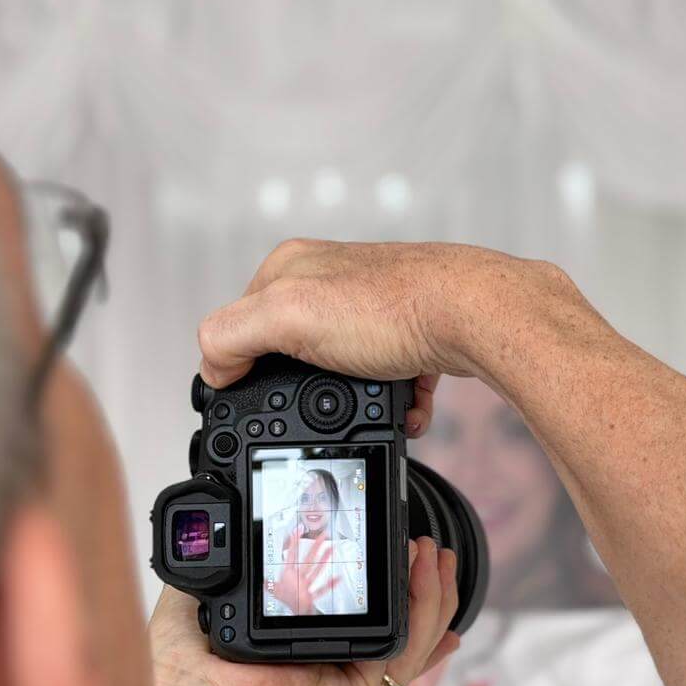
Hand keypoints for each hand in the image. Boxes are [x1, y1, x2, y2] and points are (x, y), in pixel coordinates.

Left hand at [149, 536, 459, 685]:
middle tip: (433, 556)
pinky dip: (422, 607)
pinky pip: (407, 647)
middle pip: (403, 638)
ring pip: (414, 640)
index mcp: (306, 672)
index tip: (411, 571)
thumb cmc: (184, 683)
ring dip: (431, 593)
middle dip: (426, 593)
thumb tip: (211, 540)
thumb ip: (214, 574)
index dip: (397, 607)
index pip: (369, 641)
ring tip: (434, 554)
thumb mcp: (199, 610)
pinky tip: (421, 572)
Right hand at [196, 238, 561, 436]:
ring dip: (355, 406)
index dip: (248, 370)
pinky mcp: (409, 333)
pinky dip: (394, 405)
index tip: (266, 402)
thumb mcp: (287, 316)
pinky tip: (404, 412)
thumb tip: (212, 368)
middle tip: (327, 413)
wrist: (473, 316)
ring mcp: (372, 307)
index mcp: (289, 268)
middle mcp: (330, 280)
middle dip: (310, 394)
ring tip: (370, 417)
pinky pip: (389, 381)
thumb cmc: (392, 308)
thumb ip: (231, 335)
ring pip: (345, 373)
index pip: (240, 326)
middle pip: (295, 355)